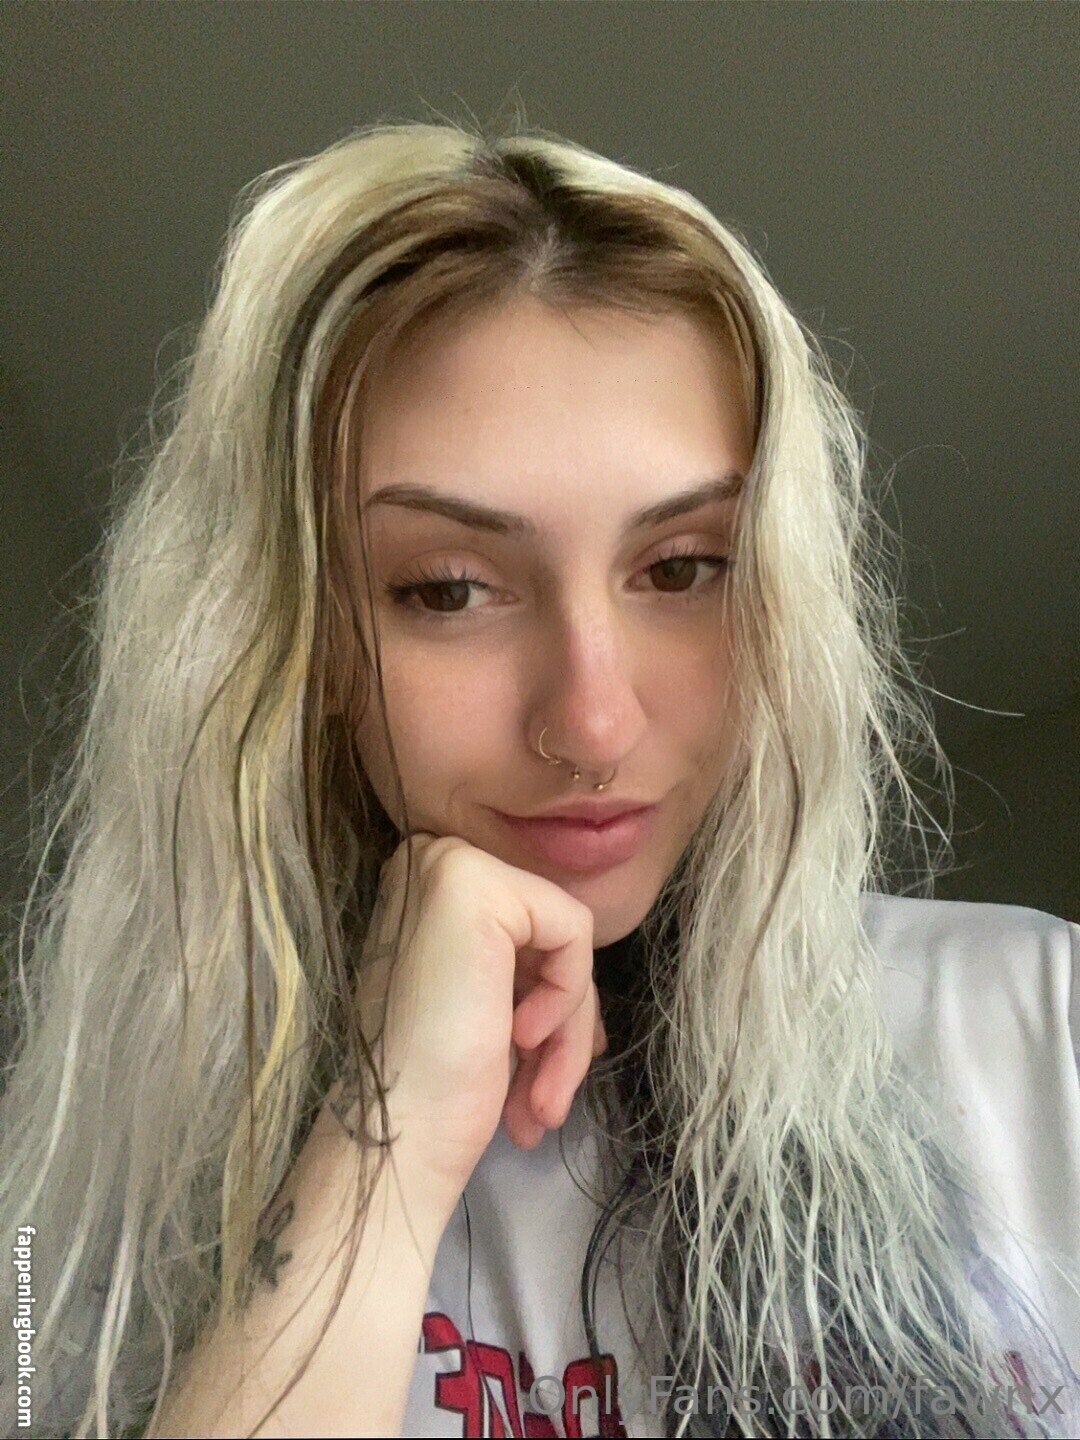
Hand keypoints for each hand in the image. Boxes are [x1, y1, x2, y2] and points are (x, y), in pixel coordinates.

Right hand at [346, 832, 607, 1219]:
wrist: (393, 1136)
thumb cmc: (434, 1088)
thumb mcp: (487, 1008)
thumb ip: (524, 978)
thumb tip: (589, 1008)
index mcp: (426, 888)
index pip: (529, 934)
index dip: (550, 1006)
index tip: (540, 1077)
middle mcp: (431, 861)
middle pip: (550, 936)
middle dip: (562, 1028)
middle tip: (542, 1104)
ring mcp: (451, 866)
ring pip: (567, 941)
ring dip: (567, 1038)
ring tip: (539, 1105)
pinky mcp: (477, 885)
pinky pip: (573, 932)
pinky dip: (566, 1000)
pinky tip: (520, 1041)